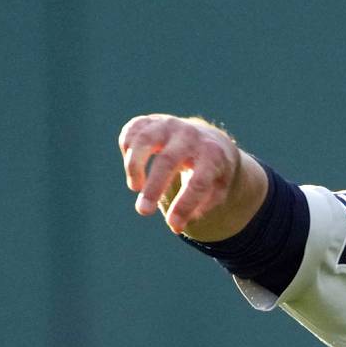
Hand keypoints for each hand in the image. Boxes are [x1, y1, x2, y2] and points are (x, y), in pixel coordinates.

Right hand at [118, 114, 241, 233]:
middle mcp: (190, 135)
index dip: (185, 205)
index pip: (198, 182)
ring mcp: (169, 124)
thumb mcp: (218, 190)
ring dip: (134, 167)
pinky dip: (127, 151)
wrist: (210, 140)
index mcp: (212, 155)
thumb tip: (177, 224)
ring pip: (144, 140)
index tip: (173, 225)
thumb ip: (201, 207)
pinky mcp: (151, 121)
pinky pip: (131, 131)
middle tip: (143, 211)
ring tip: (135, 187)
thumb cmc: (212, 173)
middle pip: (167, 161)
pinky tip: (133, 168)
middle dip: (153, 188)